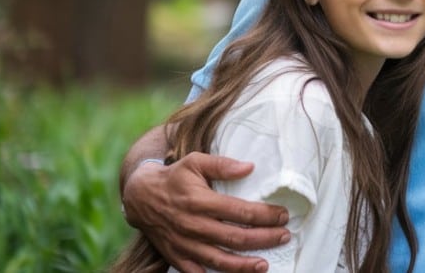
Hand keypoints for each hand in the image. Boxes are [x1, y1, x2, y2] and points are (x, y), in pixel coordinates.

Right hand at [121, 152, 289, 272]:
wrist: (139, 196)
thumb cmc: (174, 177)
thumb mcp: (195, 162)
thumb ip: (222, 164)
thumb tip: (250, 167)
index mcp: (200, 201)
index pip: (241, 212)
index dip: (266, 216)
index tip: (283, 215)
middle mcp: (193, 225)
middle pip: (235, 238)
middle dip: (264, 239)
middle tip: (284, 236)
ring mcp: (184, 244)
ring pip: (219, 260)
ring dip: (244, 265)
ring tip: (264, 265)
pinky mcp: (176, 256)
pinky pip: (196, 272)